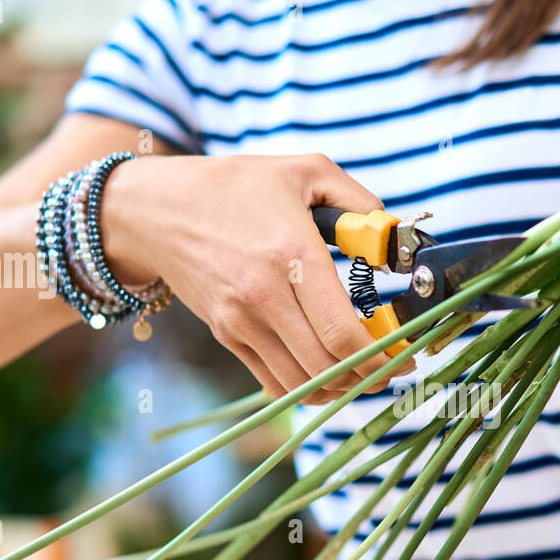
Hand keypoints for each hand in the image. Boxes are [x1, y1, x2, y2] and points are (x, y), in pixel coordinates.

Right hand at [103, 153, 405, 404]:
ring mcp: (241, 321)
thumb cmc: (236, 186)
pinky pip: (274, 382)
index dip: (381, 356)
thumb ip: (359, 201)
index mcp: (290, 254)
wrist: (155, 209)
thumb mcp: (304, 171)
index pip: (341, 331)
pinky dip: (307, 388)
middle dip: (368, 377)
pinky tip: (327, 374)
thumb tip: (394, 238)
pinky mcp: (226, 336)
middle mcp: (263, 296)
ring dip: (339, 387)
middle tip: (391, 369)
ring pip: (302, 383)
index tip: (404, 357)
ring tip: (362, 371)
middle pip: (327, 366)